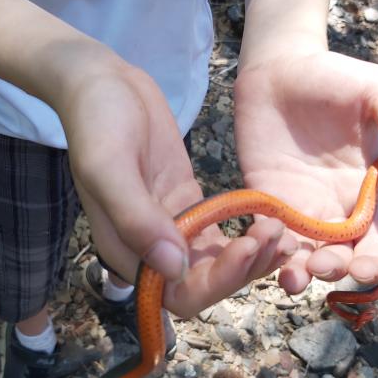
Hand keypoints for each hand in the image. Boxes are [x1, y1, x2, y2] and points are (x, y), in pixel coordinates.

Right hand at [59, 51, 295, 316]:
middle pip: (203, 285)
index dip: (215, 283)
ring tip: (280, 230)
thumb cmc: (97, 121)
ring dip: (251, 257)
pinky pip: (220, 235)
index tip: (245, 246)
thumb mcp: (109, 166)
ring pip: (216, 264)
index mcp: (126, 250)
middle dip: (243, 269)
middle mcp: (149, 248)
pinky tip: (271, 220)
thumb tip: (172, 270)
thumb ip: (137, 220)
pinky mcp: (187, 205)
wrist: (101, 82)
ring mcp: (171, 227)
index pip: (176, 294)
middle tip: (274, 234)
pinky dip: (246, 235)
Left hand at [234, 50, 377, 294]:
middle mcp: (335, 208)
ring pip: (300, 256)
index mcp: (371, 192)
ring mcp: (298, 206)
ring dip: (298, 274)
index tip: (362, 267)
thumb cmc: (337, 77)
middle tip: (319, 265)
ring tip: (290, 276)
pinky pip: (266, 234)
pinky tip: (262, 243)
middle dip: (333, 271)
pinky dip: (265, 248)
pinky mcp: (264, 199)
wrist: (280, 66)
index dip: (373, 263)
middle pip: (339, 258)